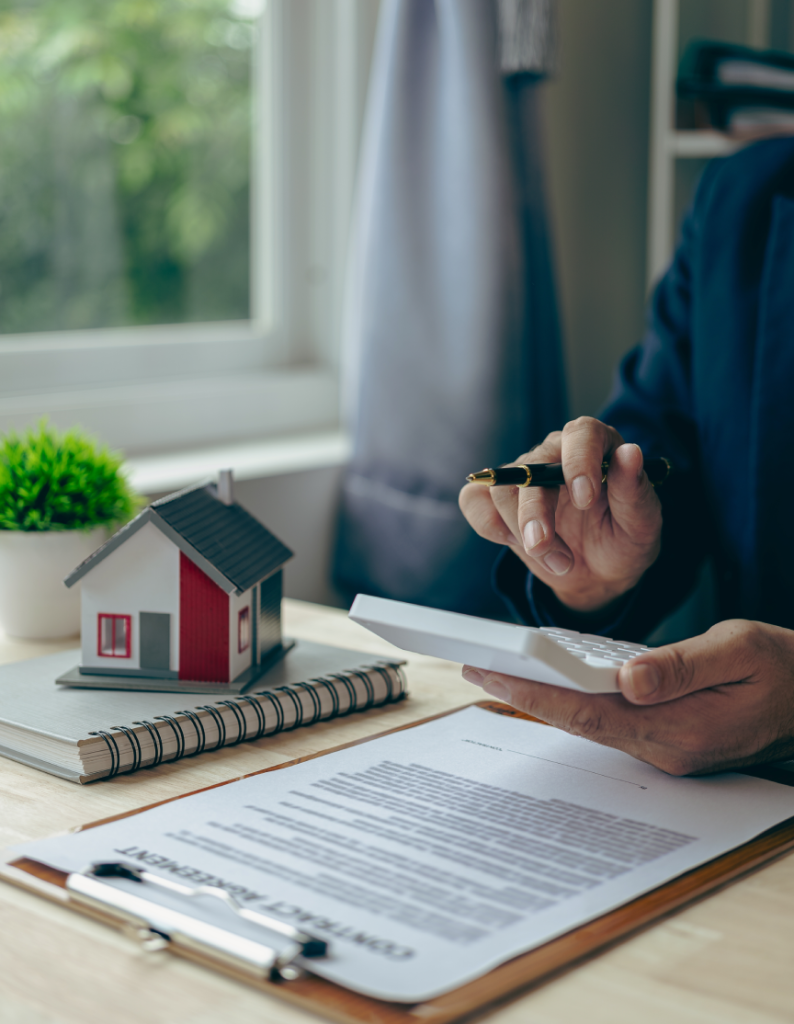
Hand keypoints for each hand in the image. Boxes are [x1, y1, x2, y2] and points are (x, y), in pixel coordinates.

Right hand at [458, 418, 661, 612]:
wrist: (599, 573)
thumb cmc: (623, 540)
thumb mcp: (642, 524)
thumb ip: (634, 490)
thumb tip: (630, 452)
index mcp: (596, 447)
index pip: (581, 433)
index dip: (579, 461)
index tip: (585, 499)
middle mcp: (556, 454)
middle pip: (531, 467)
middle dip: (536, 512)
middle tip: (550, 551)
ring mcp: (523, 476)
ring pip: (502, 490)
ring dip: (523, 532)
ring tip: (558, 562)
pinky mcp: (498, 500)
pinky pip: (474, 500)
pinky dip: (487, 523)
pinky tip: (512, 542)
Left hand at [461, 620, 793, 774]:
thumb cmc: (784, 670)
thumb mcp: (741, 650)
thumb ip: (684, 665)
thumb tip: (629, 677)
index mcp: (680, 729)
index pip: (589, 712)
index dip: (534, 692)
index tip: (490, 669)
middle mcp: (665, 749)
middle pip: (578, 721)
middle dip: (522, 693)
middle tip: (473, 664)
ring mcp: (665, 750)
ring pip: (589, 723)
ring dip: (543, 697)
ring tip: (497, 667)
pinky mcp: (666, 740)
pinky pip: (608, 722)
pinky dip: (573, 701)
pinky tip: (549, 680)